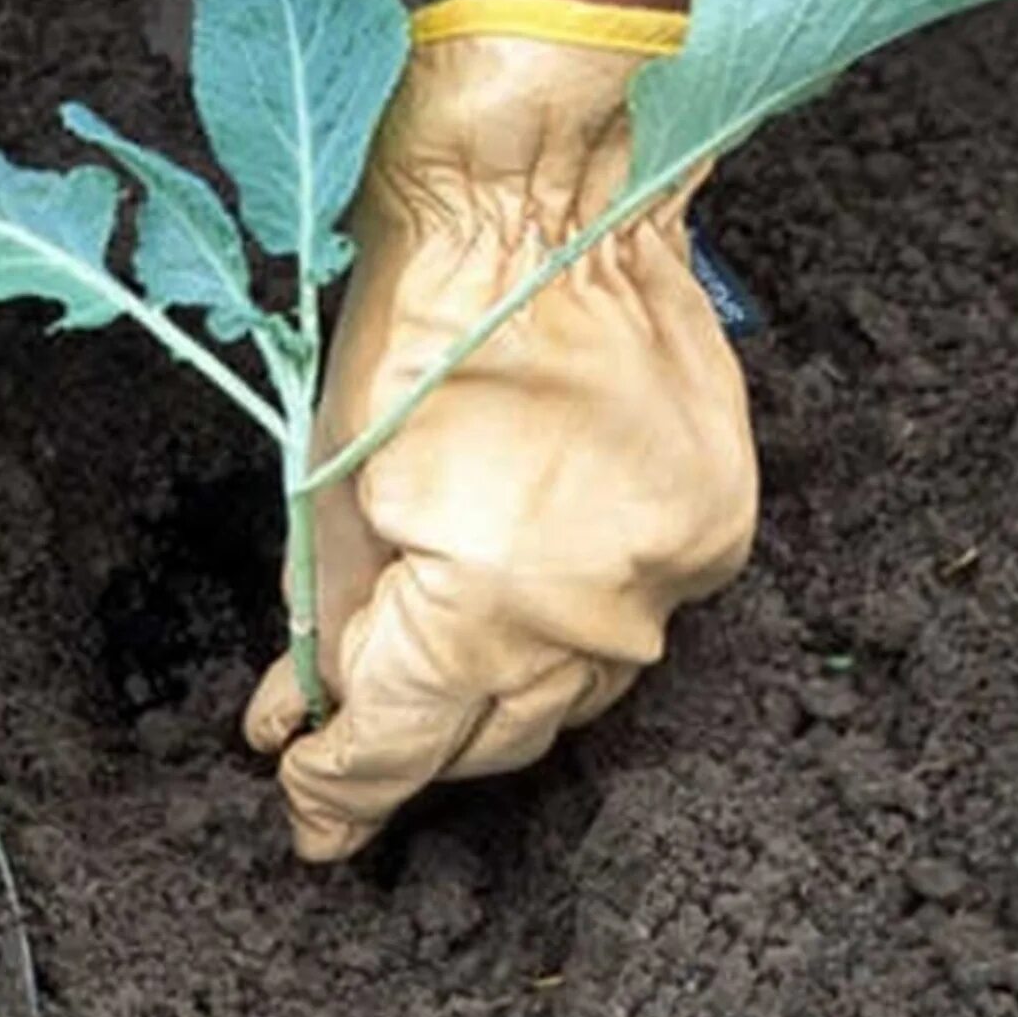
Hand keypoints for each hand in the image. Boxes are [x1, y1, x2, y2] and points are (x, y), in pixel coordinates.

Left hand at [245, 0, 758, 861]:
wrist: (539, 202)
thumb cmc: (413, 323)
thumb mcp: (331, 487)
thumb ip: (329, 626)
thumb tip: (307, 709)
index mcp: (487, 600)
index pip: (400, 741)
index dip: (339, 788)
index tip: (304, 814)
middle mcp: (597, 612)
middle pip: (491, 738)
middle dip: (412, 746)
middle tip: (346, 740)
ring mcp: (670, 573)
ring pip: (570, 693)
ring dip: (488, 695)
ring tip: (422, 670)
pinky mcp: (713, 528)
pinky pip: (630, 621)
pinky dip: (561, 628)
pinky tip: (513, 604)